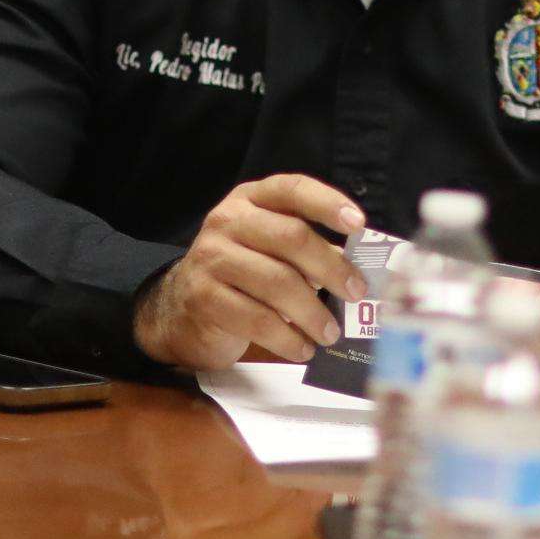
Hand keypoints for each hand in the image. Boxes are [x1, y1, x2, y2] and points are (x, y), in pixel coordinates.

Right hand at [132, 174, 368, 368]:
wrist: (179, 309)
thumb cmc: (240, 275)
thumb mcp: (269, 250)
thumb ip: (309, 250)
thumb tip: (361, 269)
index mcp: (250, 200)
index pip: (292, 189)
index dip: (327, 203)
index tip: (358, 224)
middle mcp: (227, 221)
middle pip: (291, 237)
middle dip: (332, 268)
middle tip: (355, 293)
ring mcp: (211, 258)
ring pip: (277, 282)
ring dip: (313, 313)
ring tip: (330, 333)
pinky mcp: (204, 298)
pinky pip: (258, 319)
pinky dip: (288, 338)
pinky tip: (303, 348)